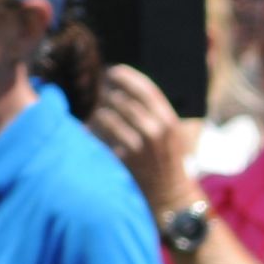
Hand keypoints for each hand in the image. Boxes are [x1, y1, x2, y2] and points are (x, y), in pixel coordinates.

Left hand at [85, 66, 201, 214]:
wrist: (169, 193)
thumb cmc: (167, 157)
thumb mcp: (171, 131)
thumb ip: (153, 110)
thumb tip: (124, 86)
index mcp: (169, 119)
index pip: (145, 88)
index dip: (126, 76)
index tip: (112, 70)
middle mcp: (156, 130)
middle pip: (122, 99)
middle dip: (107, 93)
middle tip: (101, 92)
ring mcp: (140, 146)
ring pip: (106, 116)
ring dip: (98, 112)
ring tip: (98, 113)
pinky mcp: (124, 159)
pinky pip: (100, 136)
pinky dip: (93, 130)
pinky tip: (92, 129)